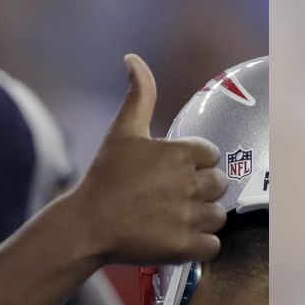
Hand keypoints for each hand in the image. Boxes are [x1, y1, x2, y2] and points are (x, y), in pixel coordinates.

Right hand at [63, 54, 226, 265]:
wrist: (86, 225)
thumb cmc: (104, 177)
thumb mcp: (121, 131)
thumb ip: (138, 94)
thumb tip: (133, 58)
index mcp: (180, 153)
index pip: (210, 155)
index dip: (191, 163)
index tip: (168, 173)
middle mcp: (189, 184)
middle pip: (218, 184)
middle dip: (198, 190)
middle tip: (168, 196)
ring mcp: (188, 217)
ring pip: (217, 216)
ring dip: (200, 217)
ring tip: (171, 217)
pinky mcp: (185, 246)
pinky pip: (213, 246)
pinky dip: (199, 244)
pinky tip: (176, 236)